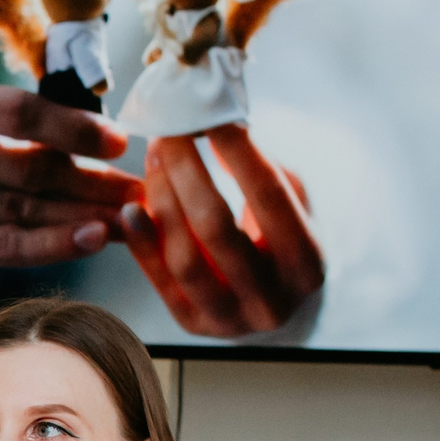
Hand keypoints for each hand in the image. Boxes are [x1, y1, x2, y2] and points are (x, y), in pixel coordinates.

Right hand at [0, 74, 139, 286]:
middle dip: (91, 178)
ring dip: (82, 215)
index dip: (75, 127)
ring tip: (123, 219)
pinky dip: (52, 244)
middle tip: (134, 189)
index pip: (18, 110)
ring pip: (22, 209)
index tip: (117, 141)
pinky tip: (88, 240)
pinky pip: (3, 247)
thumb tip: (89, 128)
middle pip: (28, 164)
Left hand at [118, 125, 322, 336]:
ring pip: (185, 257)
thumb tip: (216, 127)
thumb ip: (265, 171)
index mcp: (308, 263)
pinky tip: (131, 208)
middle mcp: (272, 299)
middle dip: (187, 173)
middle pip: (217, 227)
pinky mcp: (193, 325)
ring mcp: (230, 319)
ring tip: (153, 161)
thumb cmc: (283, 238)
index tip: (211, 116)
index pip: (269, 197)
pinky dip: (142, 243)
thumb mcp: (294, 204)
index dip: (237, 152)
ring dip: (162, 202)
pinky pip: (160, 281)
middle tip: (168, 133)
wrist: (275, 301)